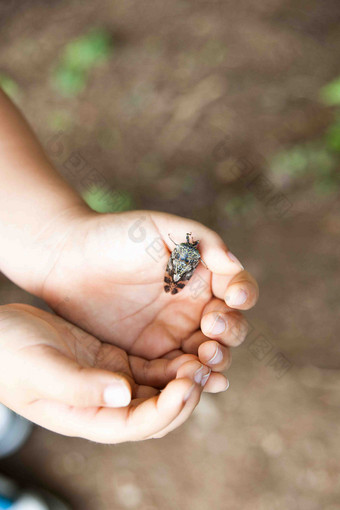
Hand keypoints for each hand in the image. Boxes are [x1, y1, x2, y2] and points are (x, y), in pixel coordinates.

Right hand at [0, 304, 207, 441]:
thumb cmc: (9, 354)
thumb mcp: (39, 369)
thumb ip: (79, 387)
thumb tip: (122, 395)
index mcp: (88, 416)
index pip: (138, 425)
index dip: (168, 409)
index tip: (187, 384)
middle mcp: (105, 405)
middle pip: (158, 413)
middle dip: (185, 396)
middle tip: (206, 369)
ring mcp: (111, 384)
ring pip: (159, 391)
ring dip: (183, 379)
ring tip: (204, 357)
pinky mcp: (114, 362)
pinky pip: (152, 369)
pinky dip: (171, 363)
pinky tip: (187, 348)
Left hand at [35, 209, 258, 392]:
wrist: (66, 260)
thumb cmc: (114, 236)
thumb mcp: (159, 227)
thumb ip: (200, 241)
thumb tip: (234, 264)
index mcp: (201, 275)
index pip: (237, 289)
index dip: (242, 295)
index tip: (232, 298)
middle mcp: (193, 306)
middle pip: (230, 326)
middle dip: (229, 330)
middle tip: (210, 326)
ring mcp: (173, 332)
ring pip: (209, 353)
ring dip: (216, 358)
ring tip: (205, 356)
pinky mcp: (150, 354)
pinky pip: (178, 370)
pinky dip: (193, 378)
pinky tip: (197, 381)